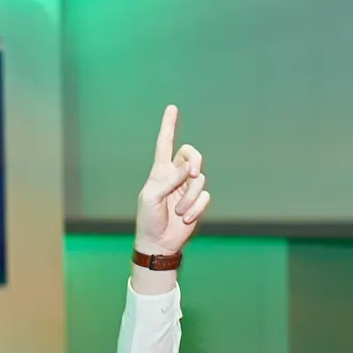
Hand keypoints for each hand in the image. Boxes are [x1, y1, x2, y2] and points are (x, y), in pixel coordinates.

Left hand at [134, 105, 210, 257]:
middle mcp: (175, 176)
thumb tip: (187, 169)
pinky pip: (204, 196)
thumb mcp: (150, 197)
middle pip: (191, 154)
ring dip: (189, 197)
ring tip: (179, 212)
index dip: (169, 126)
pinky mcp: (197, 202)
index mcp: (160, 172)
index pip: (165, 144)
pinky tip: (185, 218)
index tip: (172, 108)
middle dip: (194, 160)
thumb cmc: (148, 219)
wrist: (158, 243)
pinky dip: (195, 208)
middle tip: (192, 172)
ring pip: (199, 179)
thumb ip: (167, 180)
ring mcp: (187, 188)